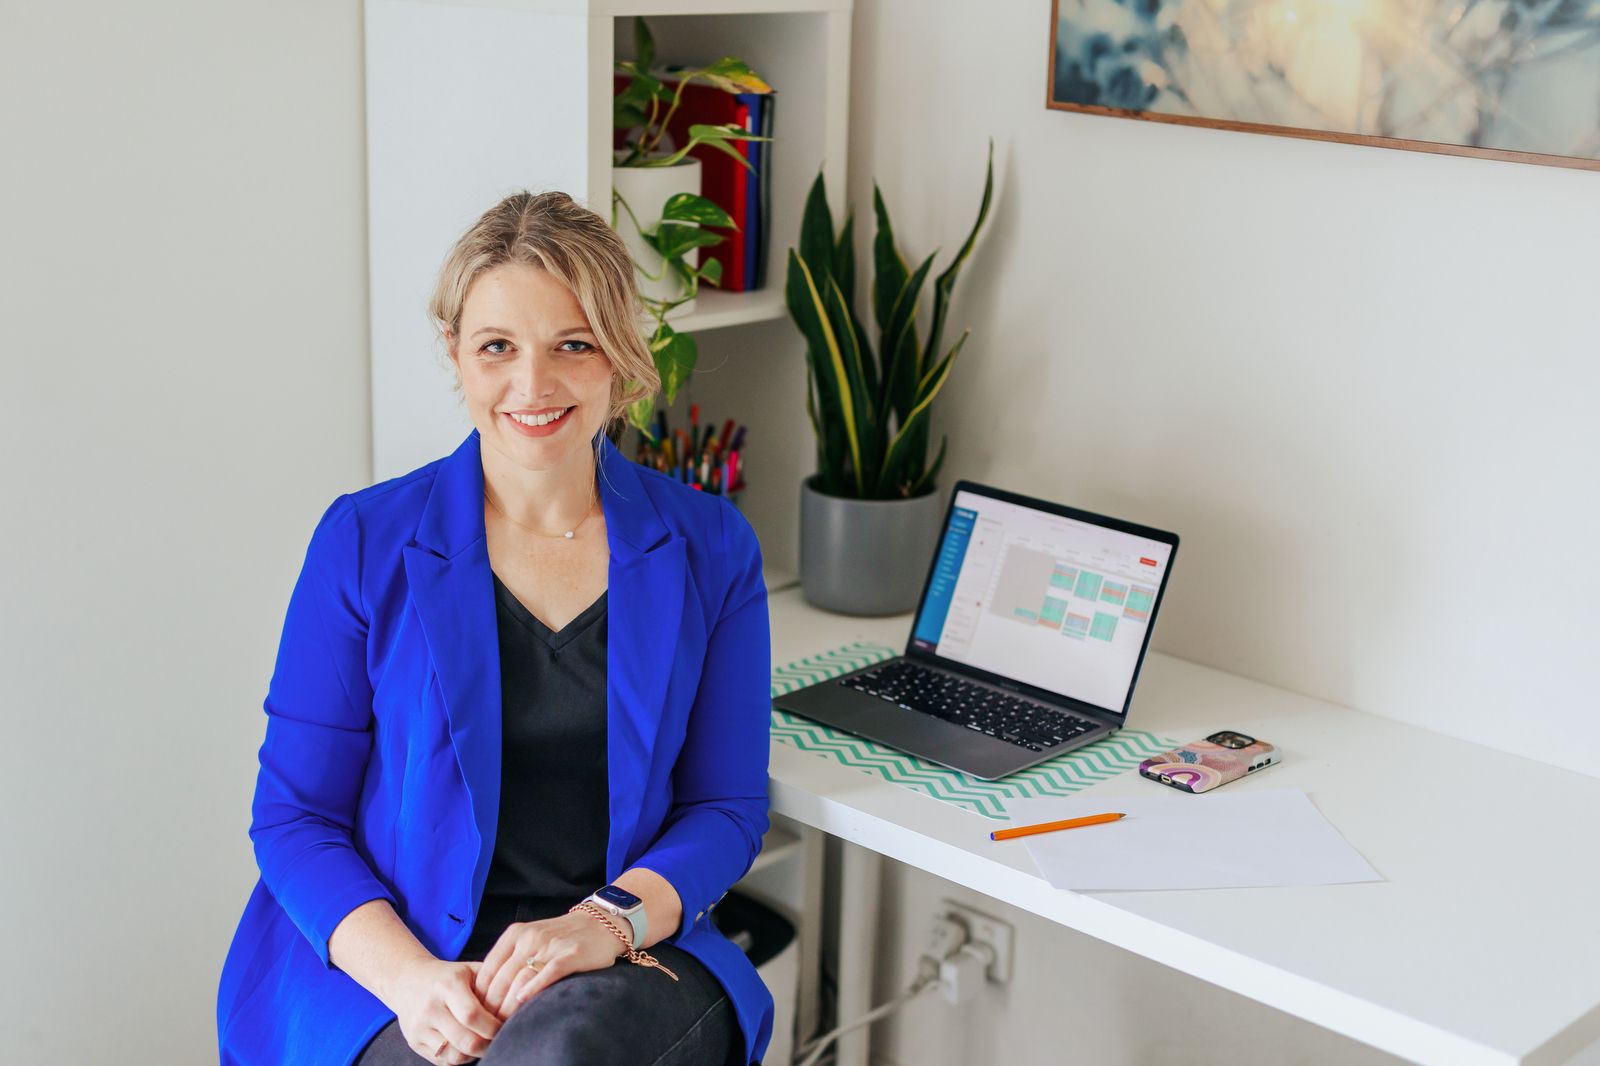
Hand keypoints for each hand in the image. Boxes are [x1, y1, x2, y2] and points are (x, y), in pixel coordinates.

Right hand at [386, 957, 501, 1064]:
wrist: (407, 979)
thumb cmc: (448, 976)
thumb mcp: (470, 970)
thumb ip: (493, 983)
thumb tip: (519, 1002)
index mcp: (447, 986)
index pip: (471, 1015)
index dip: (493, 1027)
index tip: (506, 1025)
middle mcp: (430, 1008)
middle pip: (465, 1040)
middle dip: (488, 1045)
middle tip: (500, 1039)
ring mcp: (419, 1027)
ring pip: (454, 1056)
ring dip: (474, 1054)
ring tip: (482, 1041)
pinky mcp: (414, 1042)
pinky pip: (443, 1061)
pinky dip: (460, 1057)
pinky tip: (466, 1045)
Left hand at [474, 910, 624, 1018]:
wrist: (599, 924)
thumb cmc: (560, 938)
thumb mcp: (529, 939)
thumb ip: (509, 959)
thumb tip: (486, 992)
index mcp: (515, 934)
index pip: (488, 969)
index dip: (480, 995)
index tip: (479, 1013)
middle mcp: (530, 937)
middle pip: (502, 978)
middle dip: (492, 1006)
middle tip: (489, 1025)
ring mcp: (550, 945)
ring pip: (521, 978)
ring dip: (509, 1004)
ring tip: (504, 1023)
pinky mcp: (571, 954)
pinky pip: (549, 972)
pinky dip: (534, 987)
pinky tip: (524, 1001)